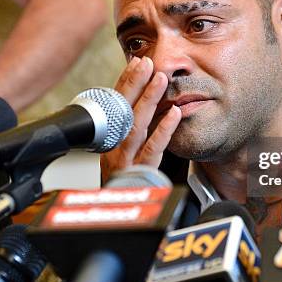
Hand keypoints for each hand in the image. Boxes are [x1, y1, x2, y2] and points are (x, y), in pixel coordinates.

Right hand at [100, 56, 181, 182]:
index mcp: (106, 139)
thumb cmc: (119, 183)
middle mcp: (112, 148)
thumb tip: (139, 101)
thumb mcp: (118, 153)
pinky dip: (163, 131)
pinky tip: (175, 115)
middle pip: (122, 111)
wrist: (113, 219)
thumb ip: (128, 129)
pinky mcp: (138, 175)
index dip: (125, 82)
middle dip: (134, 84)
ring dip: (148, 101)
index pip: (114, 104)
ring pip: (136, 127)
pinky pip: (152, 151)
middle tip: (146, 62)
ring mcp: (124, 161)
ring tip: (160, 79)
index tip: (136, 61)